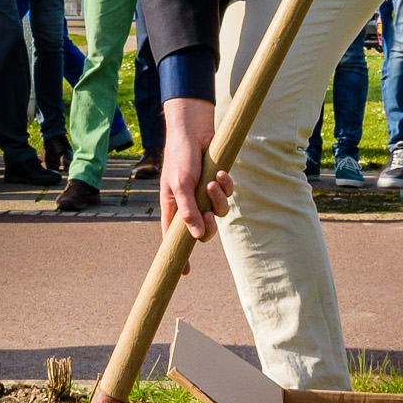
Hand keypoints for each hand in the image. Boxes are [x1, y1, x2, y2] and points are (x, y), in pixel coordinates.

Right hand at [158, 98, 233, 243]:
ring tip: (212, 182)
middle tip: (208, 216)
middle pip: (203, 230)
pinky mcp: (218, 183)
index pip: (174, 237)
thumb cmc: (181, 156)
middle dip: (208, 226)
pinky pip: (228, 194)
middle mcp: (190, 203)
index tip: (186, 272)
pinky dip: (226, 186)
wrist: (194, 130)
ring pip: (219, 211)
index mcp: (174, 207)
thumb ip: (188, 211)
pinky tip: (219, 173)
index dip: (179, 254)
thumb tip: (195, 235)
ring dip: (218, 199)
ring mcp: (205, 194)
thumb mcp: (180, 184)